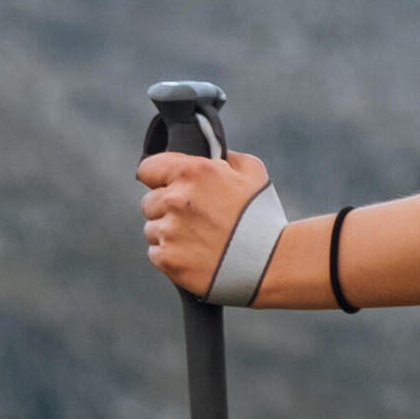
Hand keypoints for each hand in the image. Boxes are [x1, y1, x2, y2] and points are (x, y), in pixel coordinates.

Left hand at [140, 142, 279, 300]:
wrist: (271, 262)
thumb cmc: (263, 216)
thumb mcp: (252, 172)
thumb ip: (224, 158)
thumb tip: (211, 156)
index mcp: (193, 172)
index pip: (147, 169)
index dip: (156, 178)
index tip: (163, 186)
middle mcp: (175, 199)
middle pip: (148, 203)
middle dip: (166, 208)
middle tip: (192, 219)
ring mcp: (169, 231)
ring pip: (151, 230)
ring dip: (168, 233)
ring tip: (197, 240)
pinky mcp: (168, 259)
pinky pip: (155, 254)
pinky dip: (170, 255)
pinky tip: (194, 256)